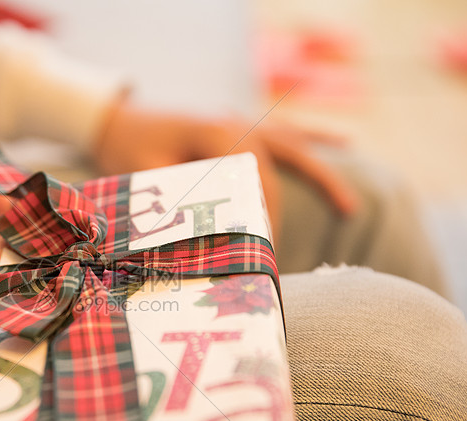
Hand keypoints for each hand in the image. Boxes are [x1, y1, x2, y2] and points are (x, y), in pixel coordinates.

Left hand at [93, 97, 357, 240]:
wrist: (117, 119)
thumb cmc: (127, 149)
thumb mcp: (147, 177)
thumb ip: (177, 202)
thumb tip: (203, 240)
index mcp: (215, 132)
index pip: (253, 179)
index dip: (259, 217)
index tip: (260, 250)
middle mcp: (235, 122)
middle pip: (275, 172)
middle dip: (278, 215)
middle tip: (276, 255)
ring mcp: (241, 121)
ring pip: (293, 148)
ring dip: (321, 176)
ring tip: (350, 208)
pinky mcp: (240, 125)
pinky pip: (284, 131)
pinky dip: (313, 136)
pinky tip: (345, 141)